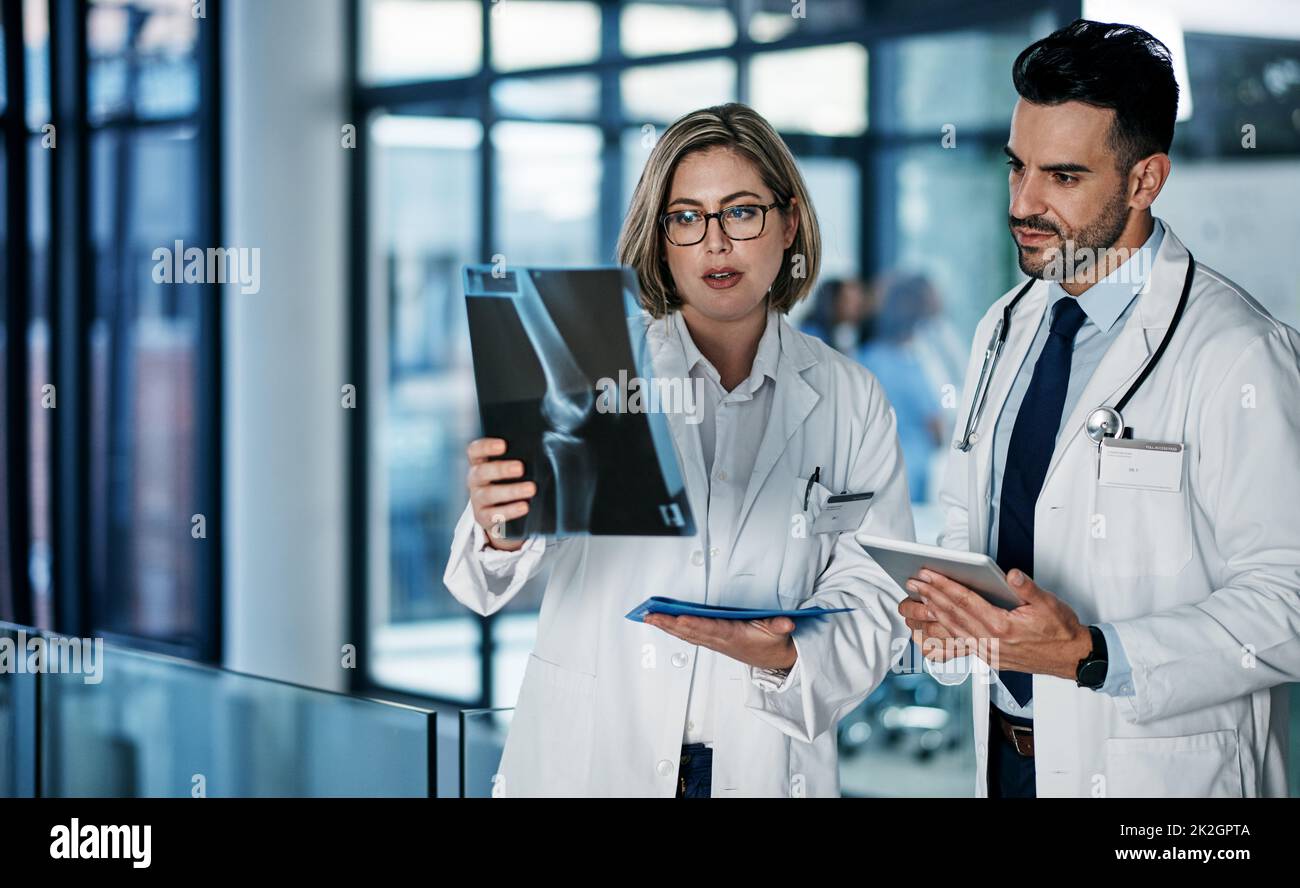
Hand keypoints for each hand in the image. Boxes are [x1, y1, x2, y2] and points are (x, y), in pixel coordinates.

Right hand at [466, 437, 535, 551]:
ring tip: (531, 489)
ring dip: (511, 491)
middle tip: (520, 468)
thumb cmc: (511, 481)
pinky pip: (493, 515)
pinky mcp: (483, 517)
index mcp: (480, 462)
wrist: (501, 512)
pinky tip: (524, 506)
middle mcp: (475, 479)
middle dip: (501, 469)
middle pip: (481, 472)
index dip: (486, 446)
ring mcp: (477, 499)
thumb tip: (550, 445)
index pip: (475, 450)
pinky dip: (510, 511)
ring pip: (488, 494)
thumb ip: (520, 457)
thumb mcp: (512, 467)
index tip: (503, 445)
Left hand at [642, 614, 797, 670]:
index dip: (693, 623)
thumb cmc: (774, 643)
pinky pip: (690, 637)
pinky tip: (664, 623)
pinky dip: (675, 630)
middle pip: (691, 632)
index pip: (710, 628)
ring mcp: (715, 643)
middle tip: (650, 616)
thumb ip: (780, 626)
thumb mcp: (781, 633)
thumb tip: (787, 623)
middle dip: (669, 624)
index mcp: (734, 636)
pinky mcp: (714, 643)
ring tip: (650, 618)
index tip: (678, 617)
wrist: (776, 660)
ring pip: (687, 635)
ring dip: (667, 627)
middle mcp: (721, 641)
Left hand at [898, 569, 1091, 678]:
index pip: (965, 602)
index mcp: (1003, 627)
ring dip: (932, 614)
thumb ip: (1027, 589)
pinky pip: (961, 644)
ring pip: (953, 631)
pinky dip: (944, 632)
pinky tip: (934, 625)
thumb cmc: (1060, 631)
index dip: (944, 586)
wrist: (1070, 658)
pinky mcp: (989, 658)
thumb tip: (1012, 575)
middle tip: (913, 582)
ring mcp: (988, 652)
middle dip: (930, 596)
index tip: (928, 575)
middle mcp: (991, 642)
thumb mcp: (1049, 604)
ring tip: (917, 599)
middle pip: (953, 615)